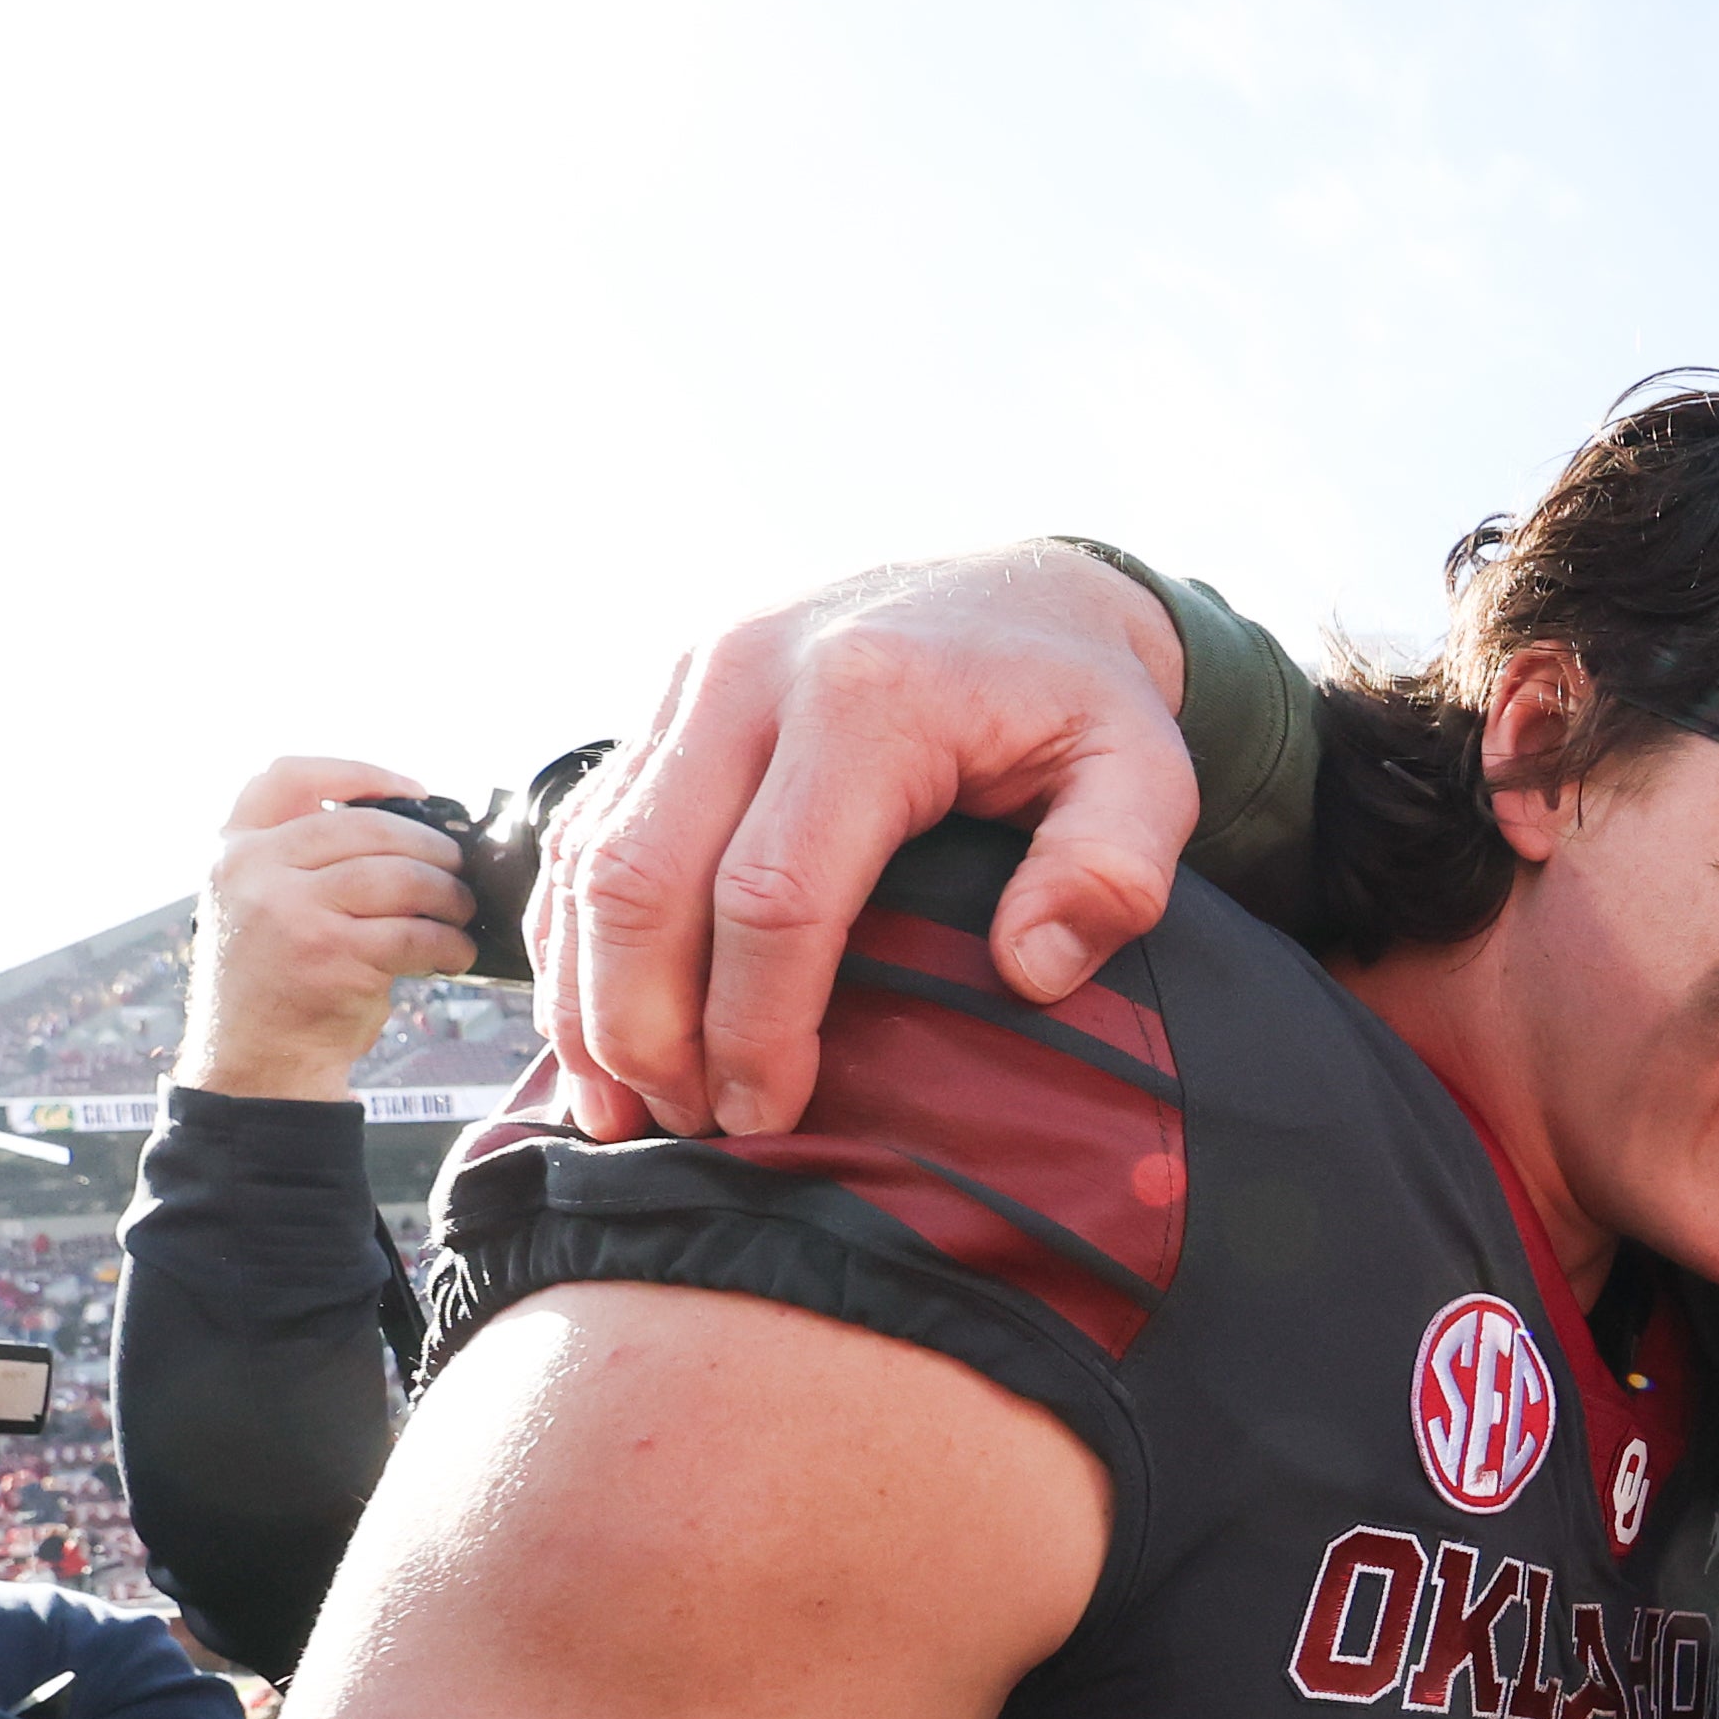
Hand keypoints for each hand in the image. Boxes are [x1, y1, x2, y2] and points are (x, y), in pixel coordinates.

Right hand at [177, 759, 481, 1103]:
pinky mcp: (330, 954)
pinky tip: (456, 953)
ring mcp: (290, 911)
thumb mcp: (262, 904)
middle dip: (429, 846)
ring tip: (461, 912)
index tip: (415, 791)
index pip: (287, 777)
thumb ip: (305, 861)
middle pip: (366, 826)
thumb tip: (413, 829)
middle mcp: (252, 871)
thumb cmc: (277, 984)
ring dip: (448, 894)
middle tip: (458, 869)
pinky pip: (415, 931)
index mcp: (234, 851)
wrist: (254, 1067)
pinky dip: (449, 942)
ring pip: (400, 876)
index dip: (359, 774)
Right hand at [532, 538, 1195, 1141]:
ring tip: (623, 1109)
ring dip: (588, 998)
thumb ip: (1114, 868)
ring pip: (590, 861)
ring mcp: (690, 683)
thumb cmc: (1078, 699)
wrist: (1020, 589)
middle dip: (644, 1027)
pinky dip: (574, 942)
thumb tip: (1032, 973)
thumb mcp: (1144, 769)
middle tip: (685, 1129)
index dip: (757, 1025)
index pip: (774, 895)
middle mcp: (749, 676)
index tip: (771, 1117)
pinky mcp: (662, 704)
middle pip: (643, 880)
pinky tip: (598, 1030)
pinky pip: (583, 836)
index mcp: (868, 697)